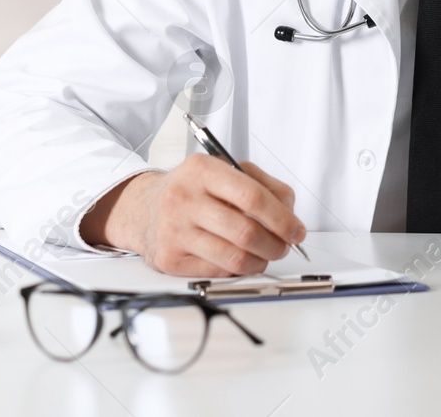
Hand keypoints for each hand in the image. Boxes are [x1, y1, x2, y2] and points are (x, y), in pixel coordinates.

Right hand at [79, 154, 306, 275]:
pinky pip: (218, 271)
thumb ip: (262, 184)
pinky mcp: (169, 258)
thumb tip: (290, 211)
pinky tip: (241, 260)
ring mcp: (174, 230)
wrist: (144, 208)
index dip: (281, 217)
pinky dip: (239, 270)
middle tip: (284, 246)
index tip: (296, 230)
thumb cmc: (192, 189)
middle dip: (275, 244)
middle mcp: (183, 198)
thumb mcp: (224, 171)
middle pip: (245, 231)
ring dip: (261, 261)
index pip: (251, 196)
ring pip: (234, 257)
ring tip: (266, 255)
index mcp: (202, 170)